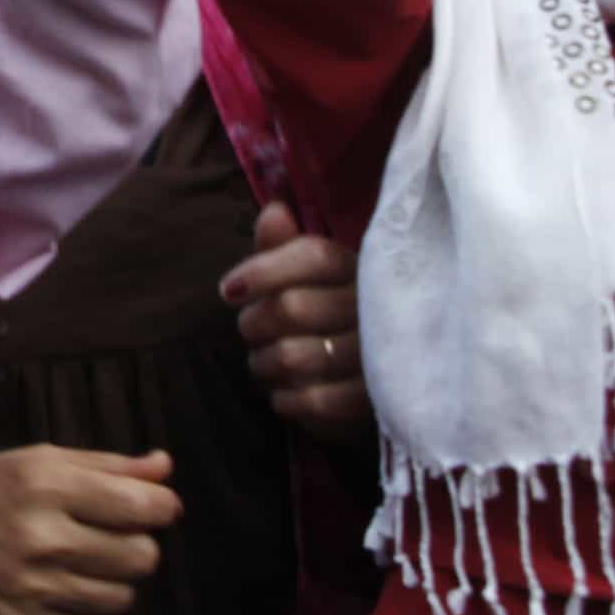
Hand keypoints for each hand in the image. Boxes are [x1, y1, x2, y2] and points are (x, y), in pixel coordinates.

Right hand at [0, 445, 179, 614]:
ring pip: (121, 598)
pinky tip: (51, 582)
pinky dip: (78, 604)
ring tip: (83, 560)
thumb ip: (106, 464)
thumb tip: (164, 468)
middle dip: (136, 544)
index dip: (161, 507)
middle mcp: (41, 540)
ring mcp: (30, 590)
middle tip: (110, 534)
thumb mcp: (36, 460)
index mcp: (47, 486)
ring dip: (112, 579)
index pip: (143, 508)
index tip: (153, 506)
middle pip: (142, 558)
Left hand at [223, 203, 370, 444]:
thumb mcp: (308, 277)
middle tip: (252, 332)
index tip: (228, 291)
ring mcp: (380, 357)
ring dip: (264, 363)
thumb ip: (284, 245)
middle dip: (254, 323)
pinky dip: (286, 398)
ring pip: (293, 357)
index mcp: (362, 268)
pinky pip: (313, 401)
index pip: (313, 256)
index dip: (262, 271)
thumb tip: (273, 212)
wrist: (386, 378)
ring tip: (267, 362)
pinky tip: (286, 391)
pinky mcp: (375, 401)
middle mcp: (377, 308)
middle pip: (291, 307)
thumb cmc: (329, 315)